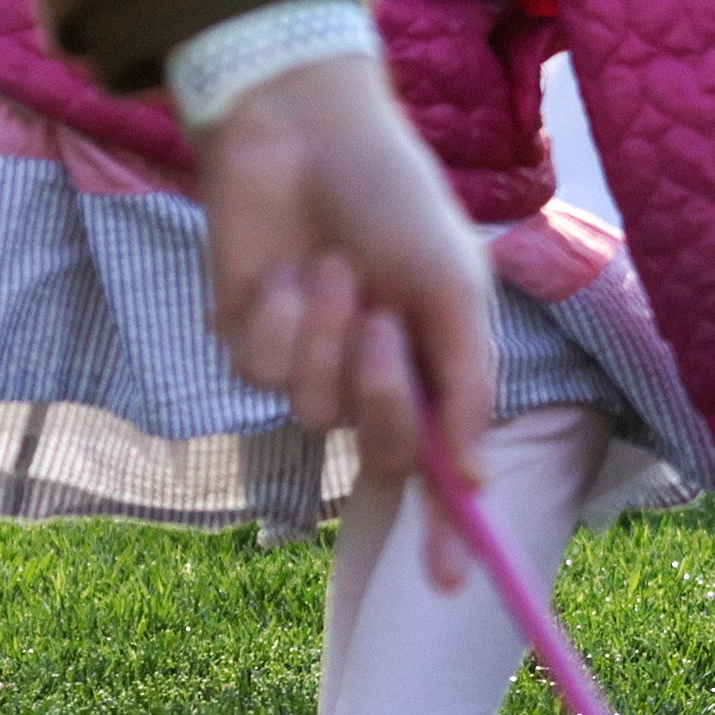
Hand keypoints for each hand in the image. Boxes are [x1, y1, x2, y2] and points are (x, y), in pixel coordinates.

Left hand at [196, 54, 494, 576]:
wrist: (303, 127)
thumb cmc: (393, 197)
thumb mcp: (451, 286)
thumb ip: (464, 383)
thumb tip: (467, 479)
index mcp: (430, 367)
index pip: (440, 470)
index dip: (448, 532)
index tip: (452, 587)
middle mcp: (370, 376)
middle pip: (379, 452)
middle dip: (381, 397)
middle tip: (380, 325)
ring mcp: (307, 361)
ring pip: (311, 409)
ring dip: (324, 337)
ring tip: (330, 265)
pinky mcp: (247, 338)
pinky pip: (260, 369)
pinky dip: (278, 318)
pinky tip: (284, 268)